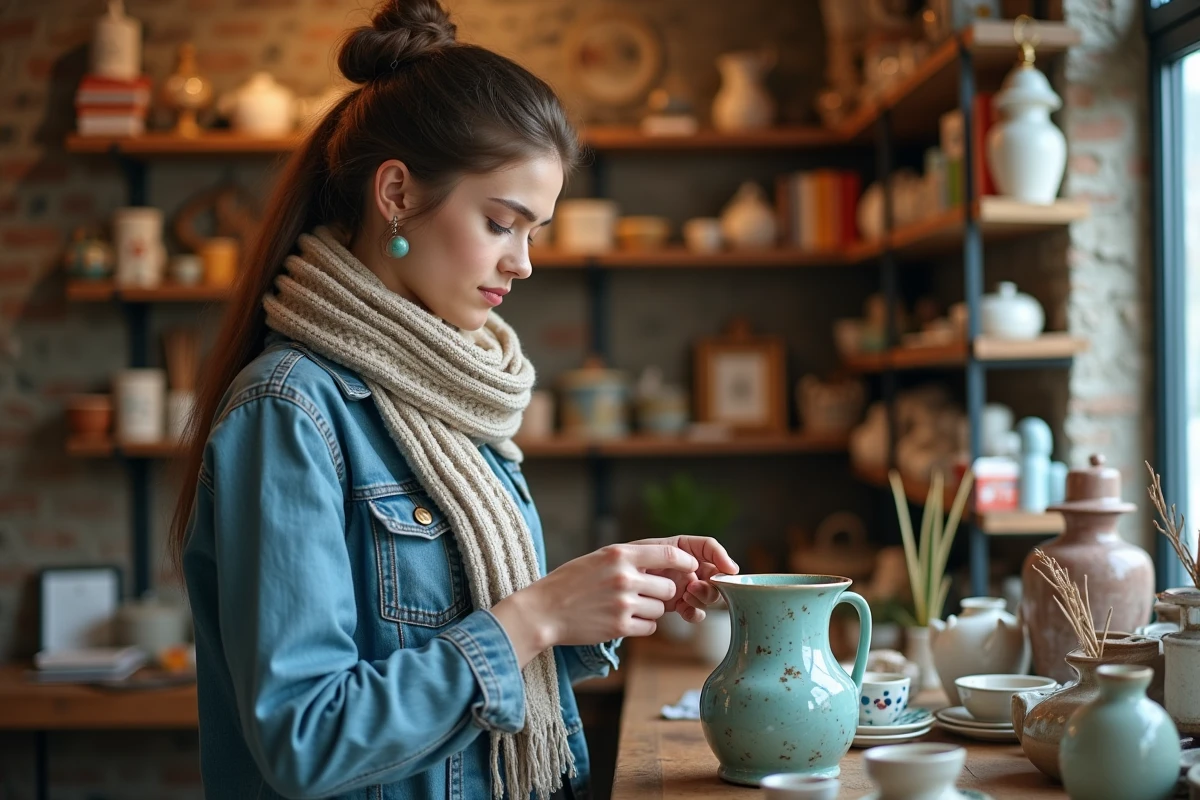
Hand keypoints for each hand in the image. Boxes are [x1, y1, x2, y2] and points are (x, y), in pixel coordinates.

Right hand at [491, 543, 698, 665]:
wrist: (543, 610)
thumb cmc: (569, 582)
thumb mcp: (598, 559)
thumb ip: (629, 559)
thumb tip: (664, 562)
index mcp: (619, 555)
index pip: (669, 554)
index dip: (685, 562)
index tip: (689, 568)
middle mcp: (624, 577)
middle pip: (668, 587)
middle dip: (660, 593)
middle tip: (642, 594)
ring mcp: (623, 603)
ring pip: (659, 609)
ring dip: (649, 611)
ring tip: (623, 607)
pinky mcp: (620, 627)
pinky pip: (649, 627)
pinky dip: (640, 626)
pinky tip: (620, 620)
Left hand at [627, 536, 739, 623]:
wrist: (602, 590)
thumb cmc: (617, 565)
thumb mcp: (640, 553)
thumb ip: (667, 555)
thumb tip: (695, 565)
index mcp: (680, 548)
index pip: (708, 547)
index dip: (722, 556)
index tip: (729, 570)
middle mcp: (685, 567)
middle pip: (713, 573)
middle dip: (711, 581)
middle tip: (693, 587)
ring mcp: (682, 586)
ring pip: (707, 593)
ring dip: (702, 596)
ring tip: (685, 596)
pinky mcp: (676, 605)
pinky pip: (695, 610)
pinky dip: (695, 612)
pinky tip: (687, 612)